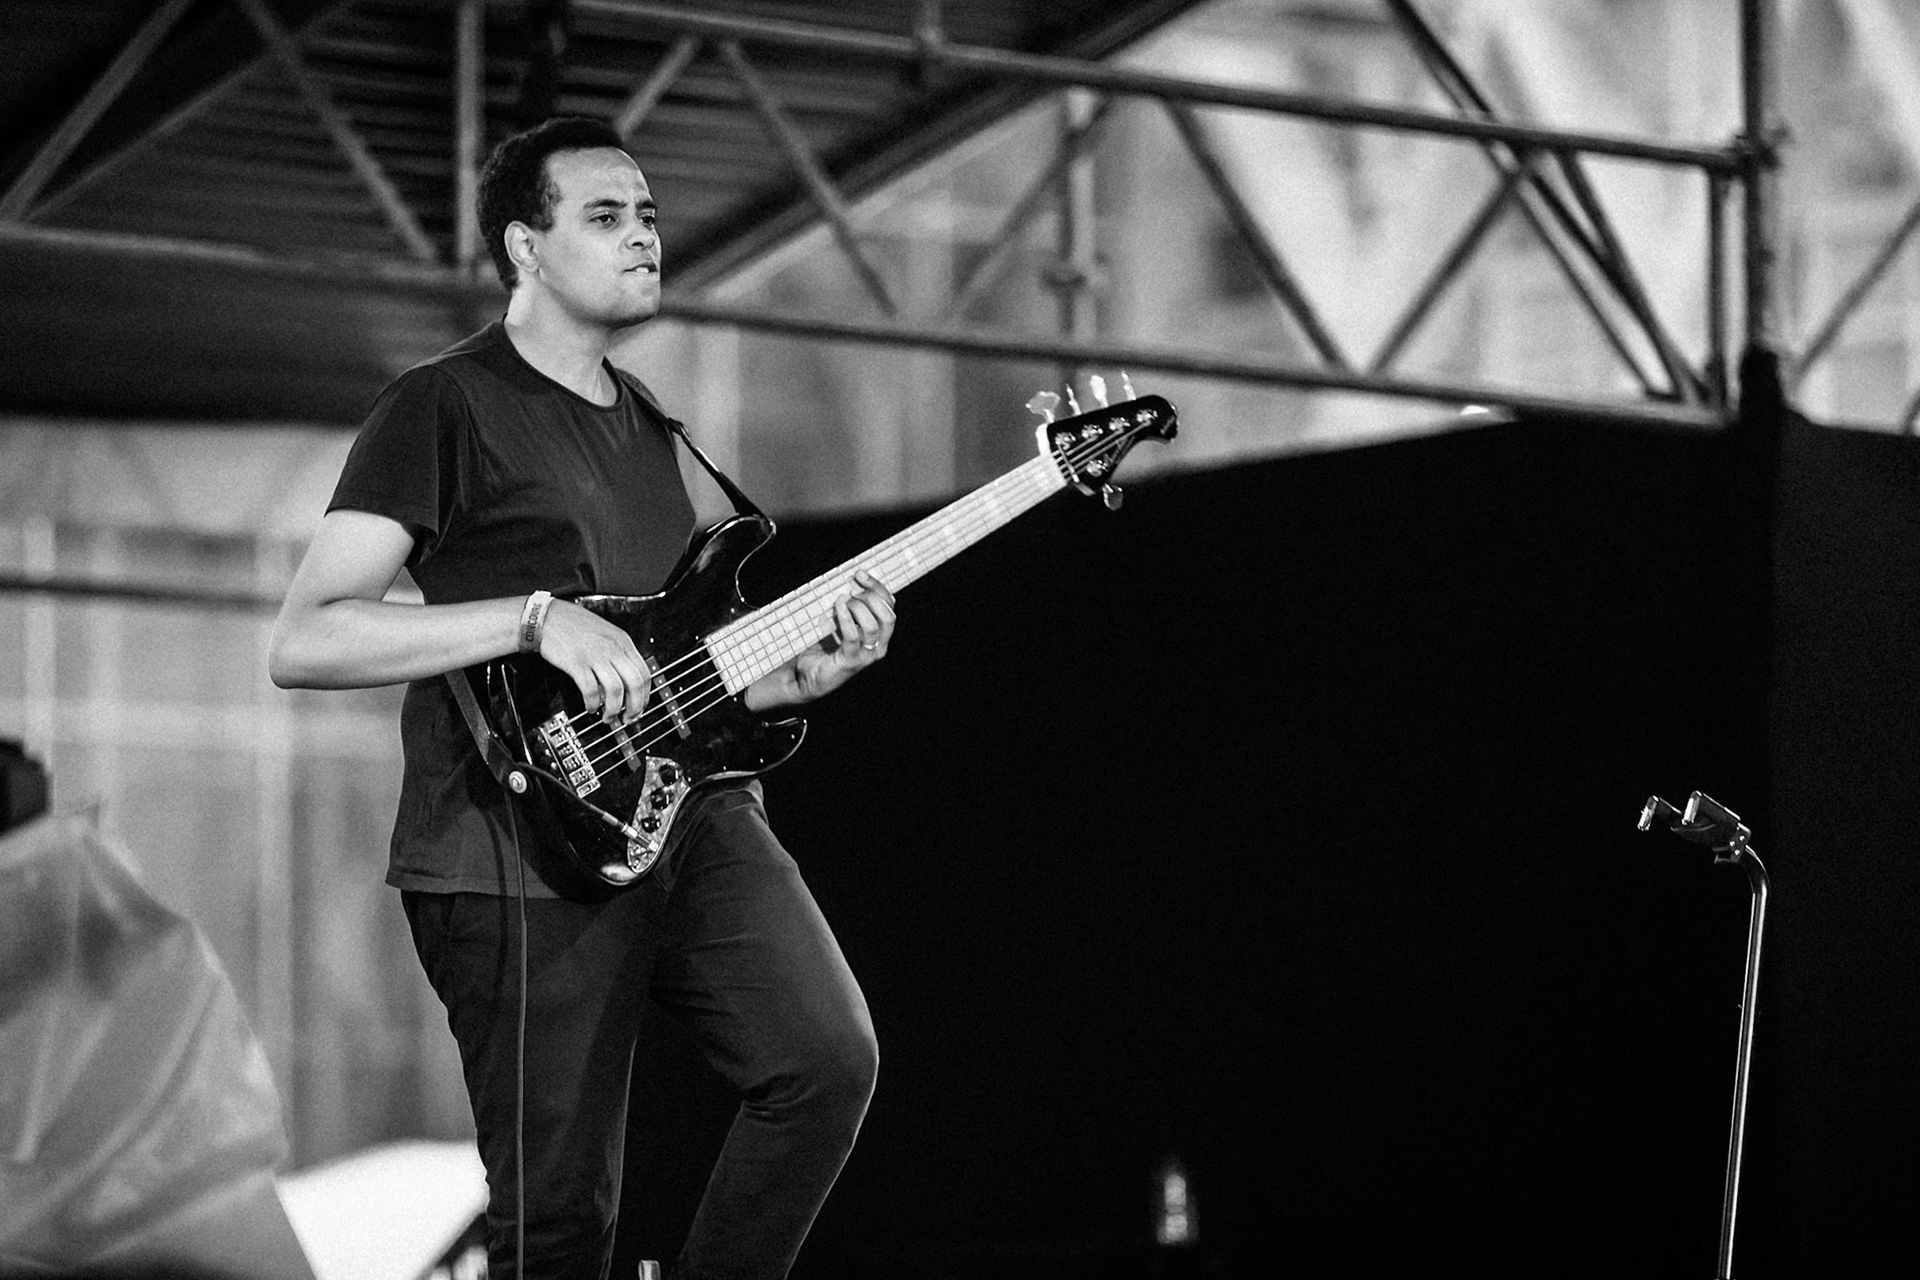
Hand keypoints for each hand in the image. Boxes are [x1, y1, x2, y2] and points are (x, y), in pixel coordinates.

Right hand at [535, 598, 651, 723]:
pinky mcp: (576, 663)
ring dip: (613, 710)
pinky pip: (591, 690)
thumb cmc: (573, 624)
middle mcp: (612, 648)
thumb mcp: (606, 633)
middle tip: (628, 718)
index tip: (640, 707)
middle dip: (635, 707)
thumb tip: (627, 680)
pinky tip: (590, 707)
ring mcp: (595, 656)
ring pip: (616, 690)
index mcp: (623, 641)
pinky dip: (593, 704)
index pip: (645, 673)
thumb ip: (618, 653)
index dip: (645, 696)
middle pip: (635, 684)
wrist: (546, 616)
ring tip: (608, 717)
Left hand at [747, 570, 895, 709]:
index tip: (859, 574)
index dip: (877, 587)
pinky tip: (838, 607)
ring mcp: (866, 656)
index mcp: (879, 636)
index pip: (889, 606)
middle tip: (852, 590)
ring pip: (874, 625)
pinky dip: (846, 618)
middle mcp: (878, 647)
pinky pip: (853, 636)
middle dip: (871, 596)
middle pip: (888, 615)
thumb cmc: (821, 649)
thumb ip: (847, 608)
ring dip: (858, 607)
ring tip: (841, 601)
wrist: (804, 677)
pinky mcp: (850, 662)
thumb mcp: (838, 624)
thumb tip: (847, 583)